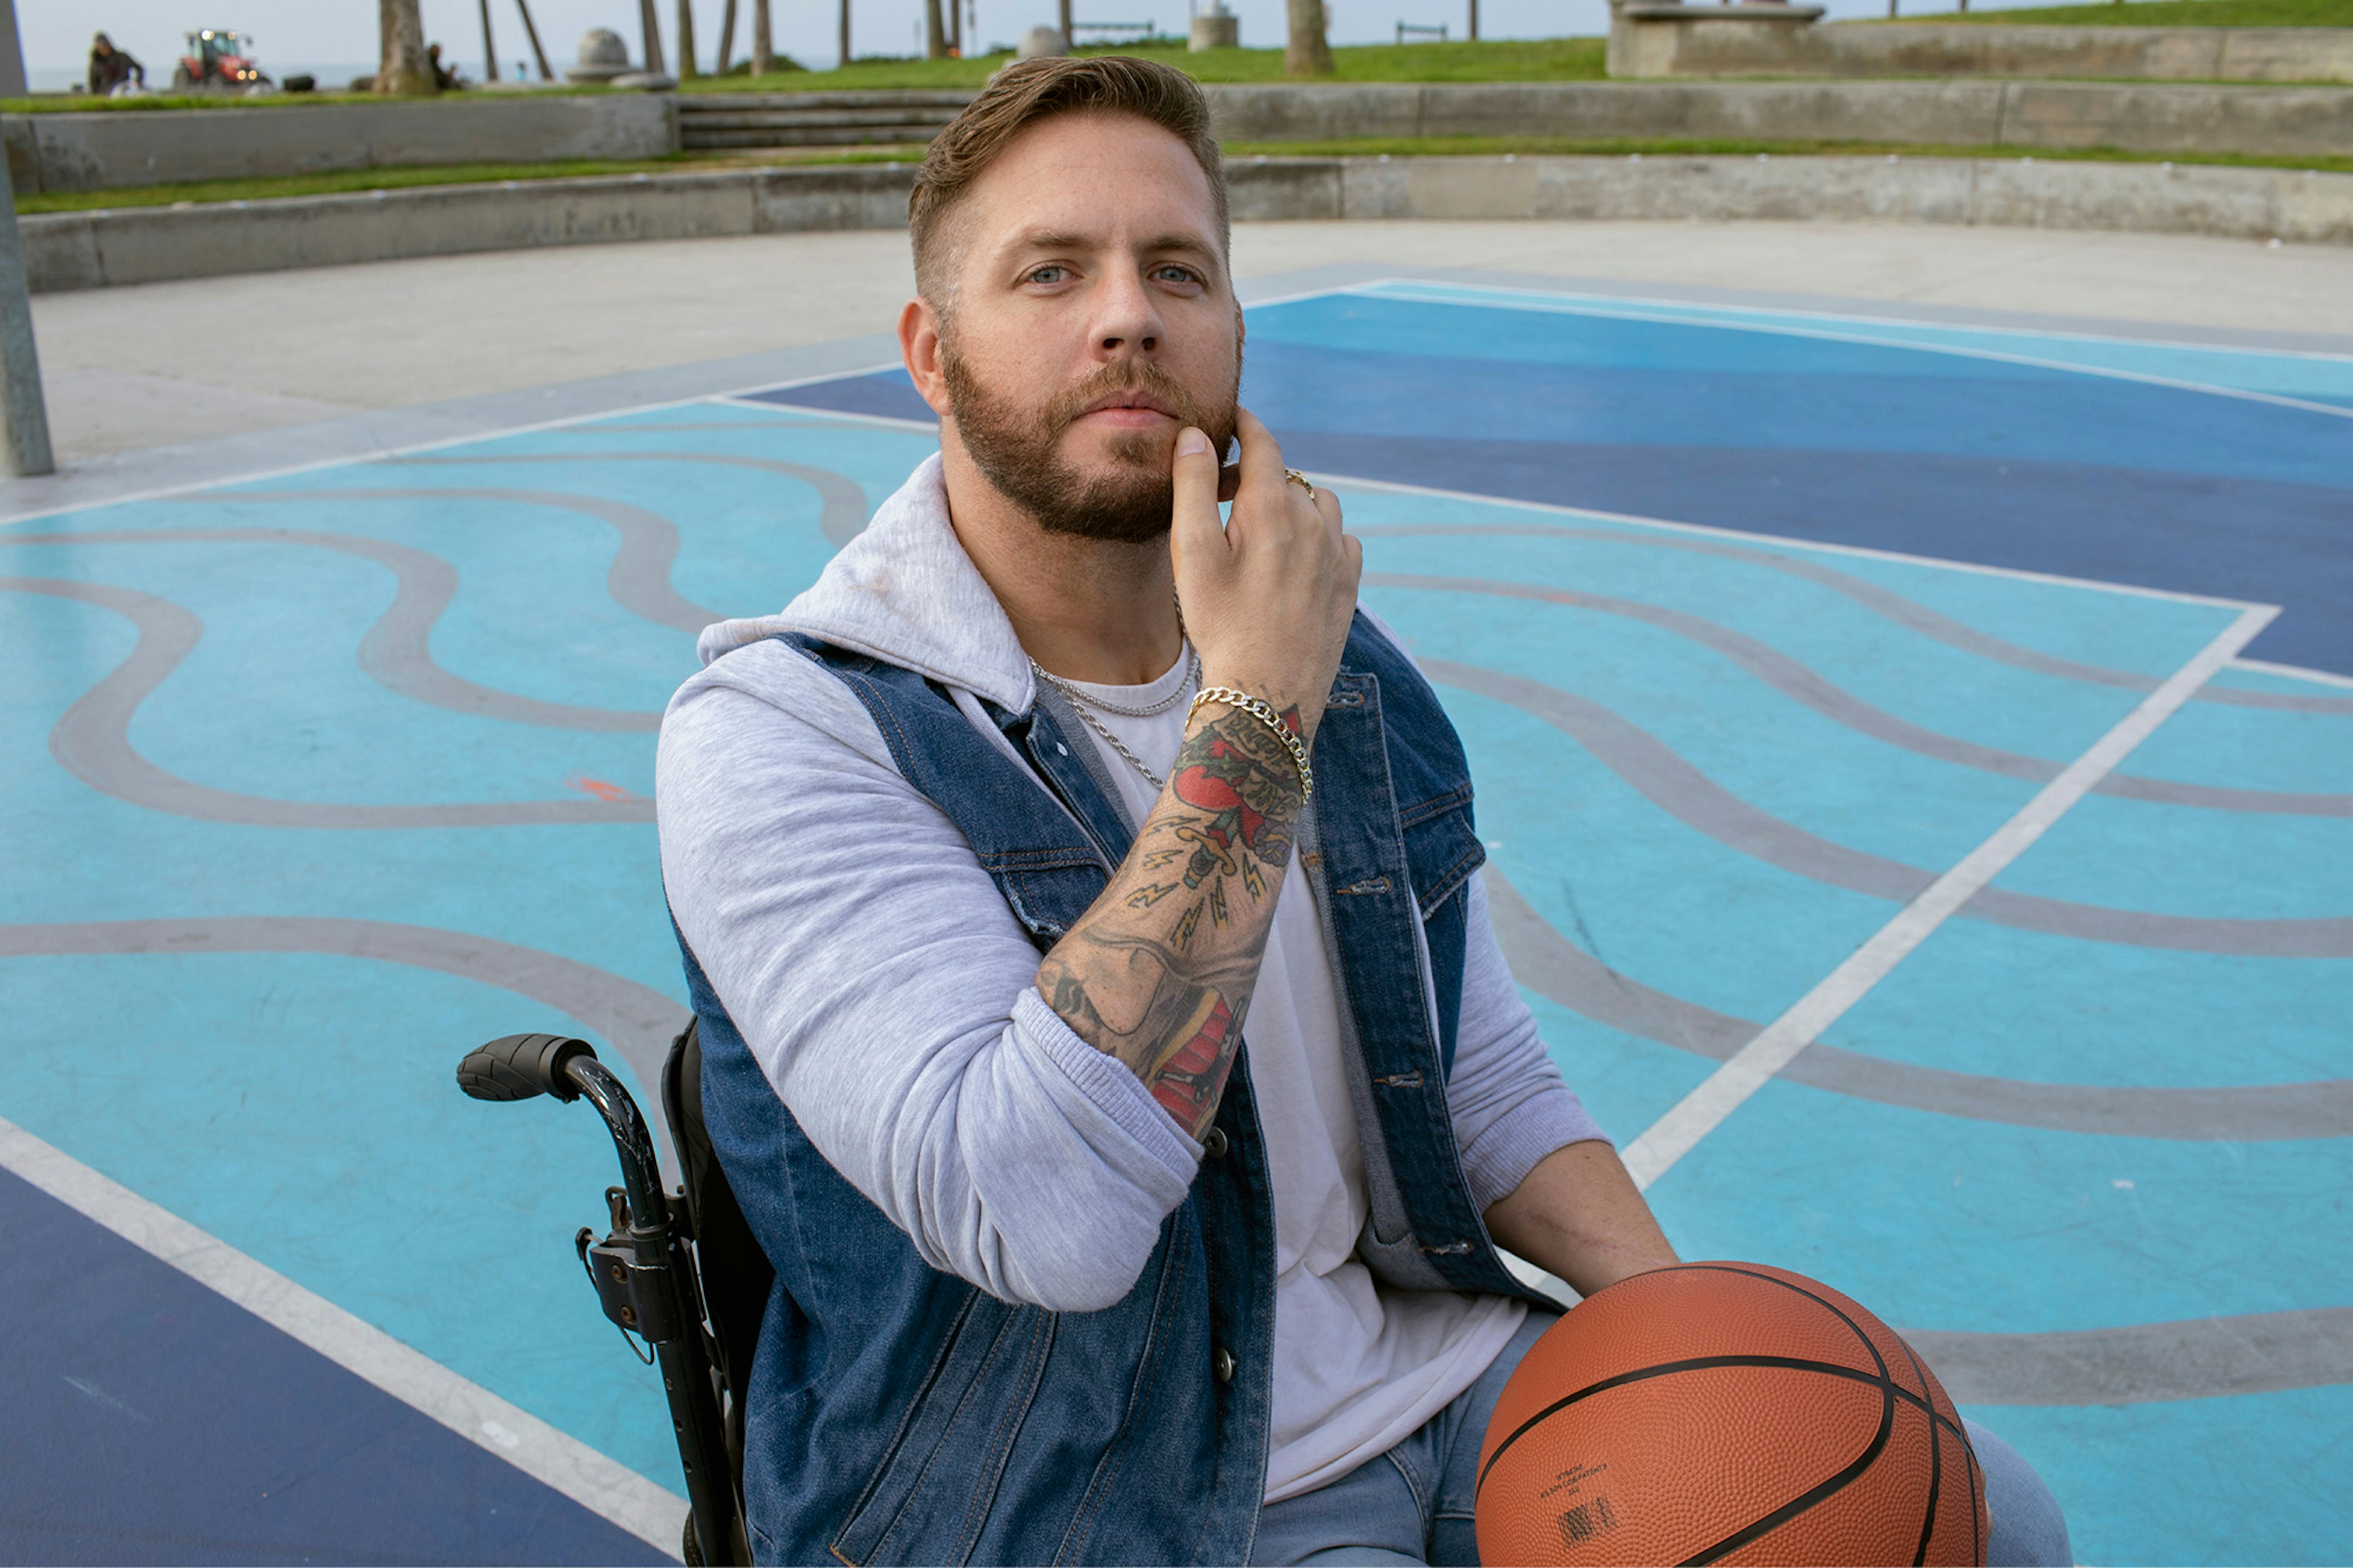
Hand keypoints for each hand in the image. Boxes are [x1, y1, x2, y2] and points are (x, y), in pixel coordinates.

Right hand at [1169, 408, 1360, 746]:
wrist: (1267, 694)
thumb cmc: (1220, 625)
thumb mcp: (1192, 554)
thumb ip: (1195, 487)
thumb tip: (1197, 437)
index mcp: (1272, 509)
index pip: (1263, 444)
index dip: (1246, 425)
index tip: (1232, 416)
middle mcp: (1314, 522)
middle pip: (1287, 476)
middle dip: (1258, 474)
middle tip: (1224, 494)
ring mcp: (1338, 554)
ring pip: (1319, 504)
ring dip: (1293, 502)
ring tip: (1264, 526)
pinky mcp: (1350, 585)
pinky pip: (1342, 539)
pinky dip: (1320, 535)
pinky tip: (1298, 557)